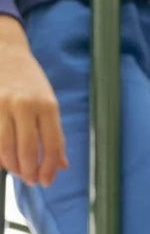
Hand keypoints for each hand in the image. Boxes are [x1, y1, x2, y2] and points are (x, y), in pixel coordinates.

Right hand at [0, 17, 66, 185]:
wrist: (6, 52)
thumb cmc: (30, 81)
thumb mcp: (49, 103)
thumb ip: (55, 133)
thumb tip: (60, 164)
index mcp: (47, 106)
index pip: (52, 145)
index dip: (49, 168)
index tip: (47, 181)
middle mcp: (25, 105)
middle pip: (27, 149)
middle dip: (29, 171)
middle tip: (31, 180)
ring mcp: (2, 104)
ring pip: (5, 146)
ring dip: (12, 166)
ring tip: (17, 171)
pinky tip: (3, 159)